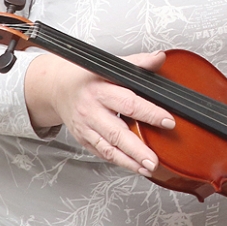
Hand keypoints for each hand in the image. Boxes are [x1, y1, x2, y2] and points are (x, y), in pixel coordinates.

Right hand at [24, 52, 174, 175]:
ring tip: (147, 168)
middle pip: (116, 133)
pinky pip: (102, 153)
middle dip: (137, 149)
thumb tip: (159, 58)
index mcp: (100, 90)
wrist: (58, 88)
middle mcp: (91, 111)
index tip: (168, 121)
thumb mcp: (110, 65)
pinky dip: (119, 161)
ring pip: (108, 148)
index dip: (149, 113)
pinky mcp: (83, 139)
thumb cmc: (88, 78)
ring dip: (129, 161)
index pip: (128, 103)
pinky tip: (134, 166)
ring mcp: (86, 128)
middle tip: (154, 160)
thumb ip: (137, 63)